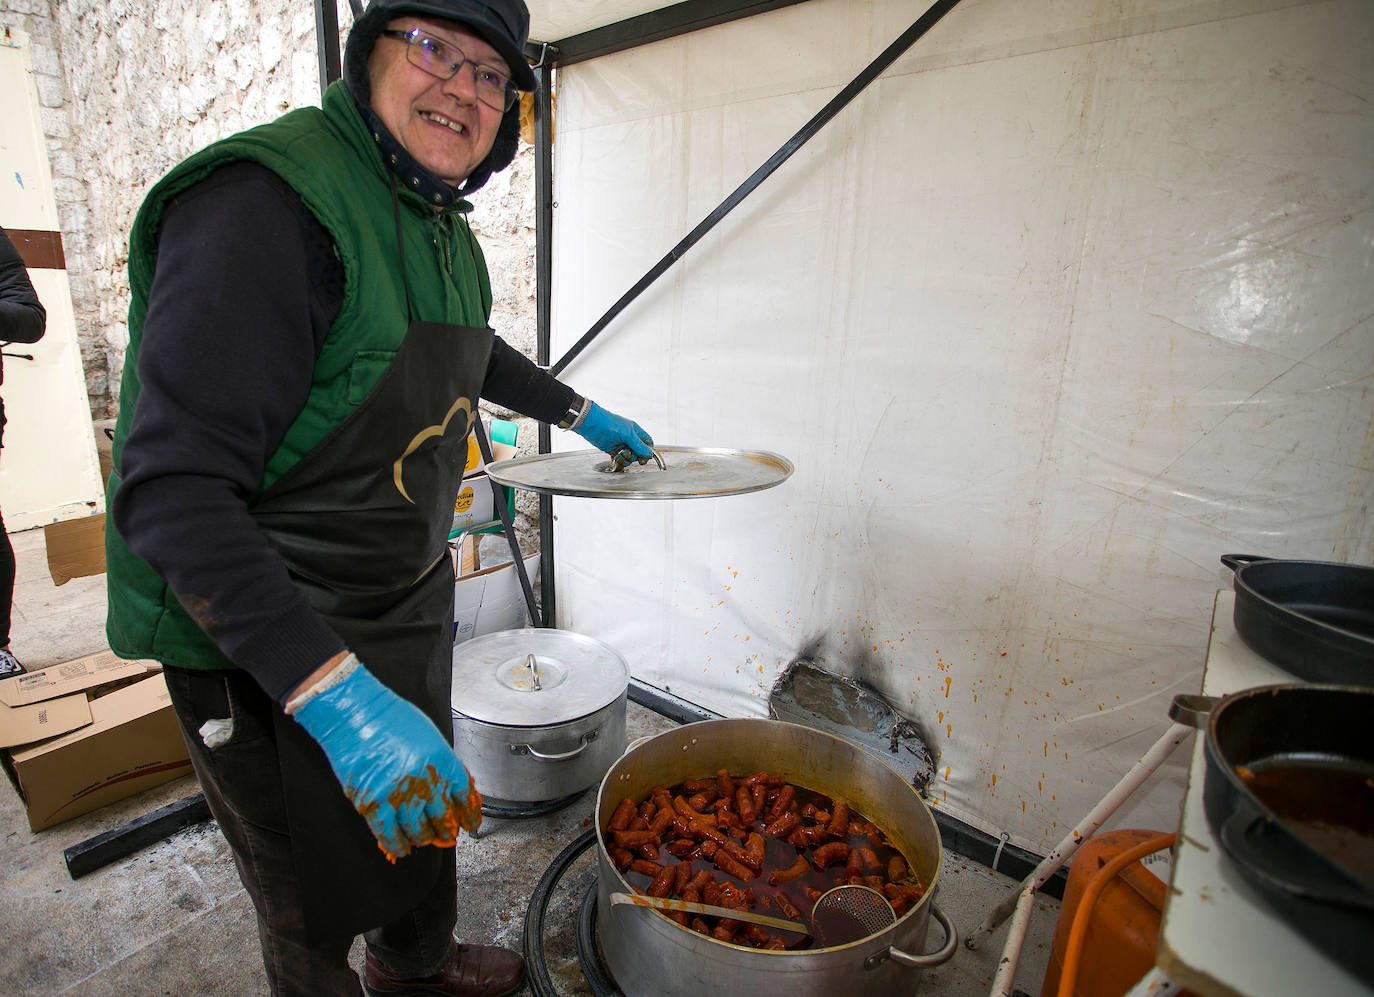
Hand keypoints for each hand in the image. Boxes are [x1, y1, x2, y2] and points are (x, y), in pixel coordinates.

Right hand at [290, 657, 480, 860]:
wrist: (355, 714)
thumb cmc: (389, 718)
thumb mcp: (429, 736)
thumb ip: (441, 763)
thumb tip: (451, 787)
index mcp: (441, 760)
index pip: (464, 796)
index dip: (468, 814)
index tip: (469, 822)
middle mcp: (424, 781)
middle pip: (443, 818)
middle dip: (446, 830)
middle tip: (445, 834)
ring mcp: (398, 795)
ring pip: (418, 832)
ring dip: (423, 838)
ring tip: (423, 838)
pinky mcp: (372, 804)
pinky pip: (389, 836)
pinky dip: (397, 846)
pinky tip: (401, 848)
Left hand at [573, 401, 654, 462]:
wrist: (590, 424)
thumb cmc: (608, 423)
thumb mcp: (627, 434)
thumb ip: (638, 445)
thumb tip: (649, 454)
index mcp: (635, 431)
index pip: (647, 443)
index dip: (648, 451)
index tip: (644, 457)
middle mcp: (629, 438)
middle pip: (639, 452)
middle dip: (635, 456)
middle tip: (629, 453)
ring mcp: (620, 444)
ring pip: (629, 457)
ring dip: (626, 459)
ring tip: (619, 454)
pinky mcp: (612, 450)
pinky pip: (619, 459)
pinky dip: (619, 461)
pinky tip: (615, 458)